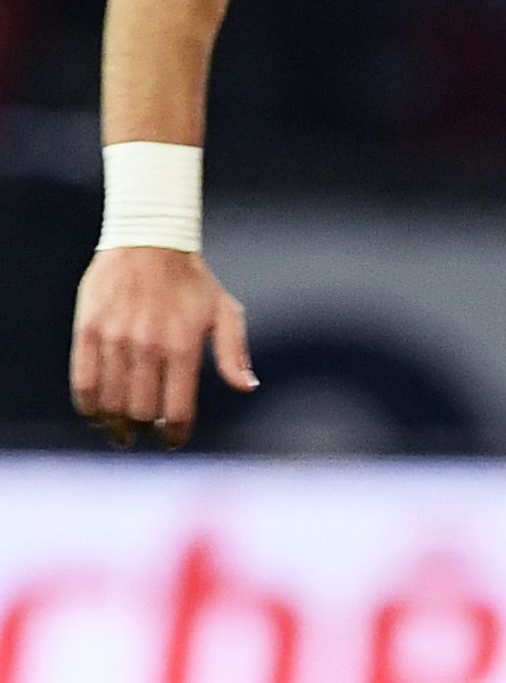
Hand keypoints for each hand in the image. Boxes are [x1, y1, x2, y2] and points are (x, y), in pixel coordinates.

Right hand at [70, 247, 257, 445]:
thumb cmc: (193, 282)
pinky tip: (95, 414)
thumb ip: (234, 353)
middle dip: (143, 431)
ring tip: (119, 431)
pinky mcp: (88, 329)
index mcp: (183, 348)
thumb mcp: (225, 313)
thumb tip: (247, 388)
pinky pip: (83, 380)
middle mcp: (149, 347)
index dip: (174, 434)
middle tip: (144, 434)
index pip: (176, 410)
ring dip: (113, 424)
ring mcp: (116, 339)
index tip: (172, 440)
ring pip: (109, 401)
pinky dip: (88, 405)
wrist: (149, 242)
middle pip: (139, 412)